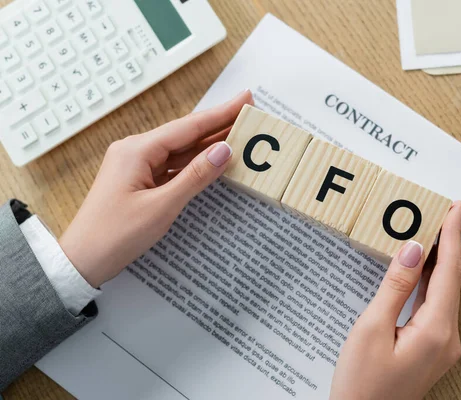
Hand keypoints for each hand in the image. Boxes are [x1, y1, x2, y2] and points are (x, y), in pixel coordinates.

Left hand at [59, 90, 253, 287]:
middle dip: (218, 125)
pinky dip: (194, 163)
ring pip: (180, 150)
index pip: (188, 127)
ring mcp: (136, 166)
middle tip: (247, 112)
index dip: (220, 114)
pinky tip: (213, 160)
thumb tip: (224, 150)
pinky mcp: (139, 181)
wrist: (82, 260)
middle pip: (185, 134)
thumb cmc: (115, 235)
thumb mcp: (162, 206)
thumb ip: (196, 176)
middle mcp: (135, 151)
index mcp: (137, 150)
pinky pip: (172, 166)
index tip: (244, 100)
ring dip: (208, 144)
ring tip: (238, 134)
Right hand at [330, 201, 460, 399]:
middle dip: (451, 243)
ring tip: (436, 230)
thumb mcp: (371, 329)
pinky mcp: (433, 349)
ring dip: (442, 261)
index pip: (449, 272)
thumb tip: (412, 250)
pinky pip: (438, 306)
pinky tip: (423, 269)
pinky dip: (432, 282)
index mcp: (436, 331)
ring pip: (446, 292)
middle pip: (453, 280)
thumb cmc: (361, 383)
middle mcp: (447, 338)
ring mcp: (442, 346)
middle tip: (448, 211)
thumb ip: (395, 288)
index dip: (452, 236)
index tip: (456, 208)